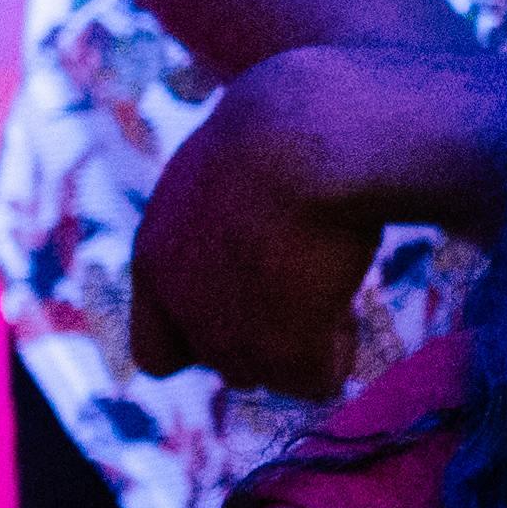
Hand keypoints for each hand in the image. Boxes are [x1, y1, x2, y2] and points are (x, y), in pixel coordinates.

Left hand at [127, 56, 391, 390]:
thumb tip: (256, 246)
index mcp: (156, 256)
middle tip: (308, 284)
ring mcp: (225, 334)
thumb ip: (228, 217)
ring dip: (302, 340)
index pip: (158, 351)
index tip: (253, 307)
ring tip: (331, 282)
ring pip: (267, 374)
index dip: (206, 338)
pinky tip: (350, 303)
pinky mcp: (279, 351)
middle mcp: (180, 305)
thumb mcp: (237, 164)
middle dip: (265, 336)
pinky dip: (338, 352)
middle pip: (226, 362)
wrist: (311, 133)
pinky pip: (316, 382)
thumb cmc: (289, 125)